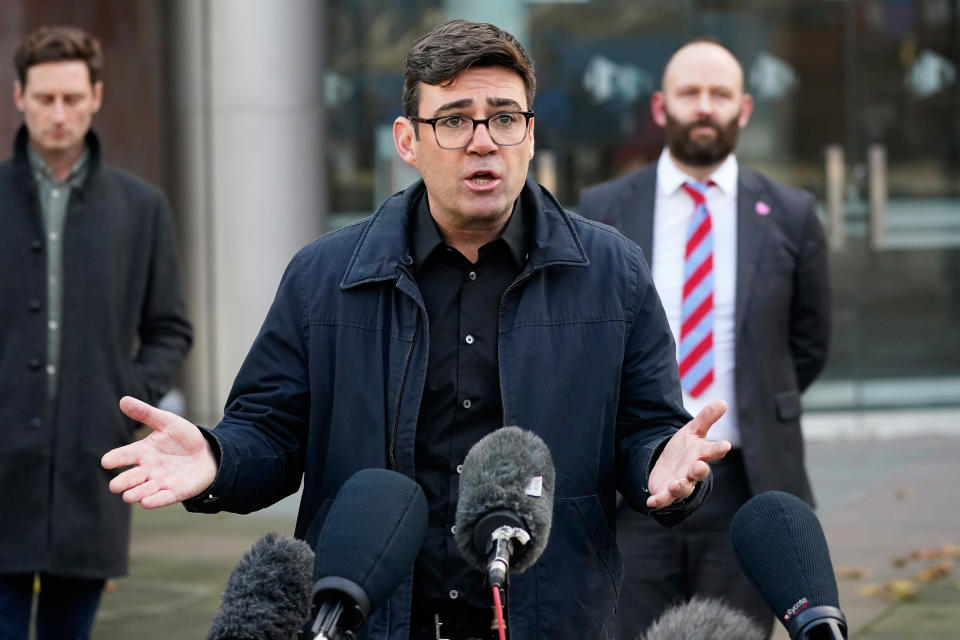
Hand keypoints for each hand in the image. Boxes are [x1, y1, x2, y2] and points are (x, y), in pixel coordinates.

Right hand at [101, 396, 217, 508]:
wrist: (208, 453)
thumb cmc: (184, 438)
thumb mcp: (167, 421)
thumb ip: (146, 413)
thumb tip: (123, 400)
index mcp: (142, 452)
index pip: (124, 456)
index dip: (115, 459)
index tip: (106, 461)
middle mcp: (148, 469)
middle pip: (130, 478)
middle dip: (123, 482)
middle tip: (115, 485)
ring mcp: (160, 481)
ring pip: (143, 491)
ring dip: (136, 494)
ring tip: (128, 496)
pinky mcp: (175, 491)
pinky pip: (163, 498)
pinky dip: (155, 501)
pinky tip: (146, 502)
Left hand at [646, 400, 730, 507]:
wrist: (669, 467)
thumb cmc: (685, 450)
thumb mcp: (693, 431)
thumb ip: (706, 418)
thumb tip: (722, 402)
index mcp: (701, 455)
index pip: (712, 451)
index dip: (719, 449)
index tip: (725, 445)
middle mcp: (692, 472)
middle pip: (699, 473)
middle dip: (700, 470)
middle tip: (700, 466)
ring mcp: (680, 483)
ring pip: (683, 488)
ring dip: (680, 487)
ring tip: (676, 483)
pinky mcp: (665, 493)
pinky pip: (663, 499)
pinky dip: (658, 501)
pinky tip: (651, 501)